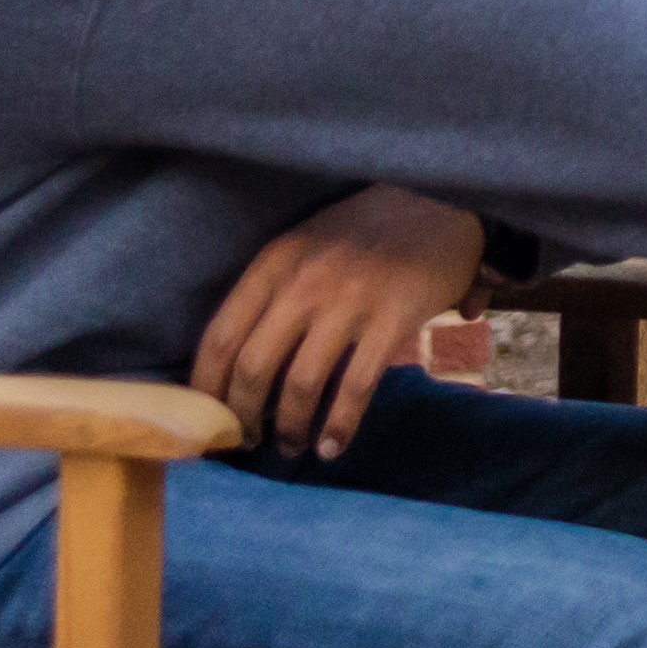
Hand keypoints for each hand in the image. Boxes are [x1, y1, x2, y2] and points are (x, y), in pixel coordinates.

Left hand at [194, 183, 485, 461]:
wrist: (439, 200)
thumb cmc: (363, 232)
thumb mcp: (304, 246)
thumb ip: (271, 294)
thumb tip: (235, 370)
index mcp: (275, 262)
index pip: (220, 337)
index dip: (207, 388)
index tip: (208, 419)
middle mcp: (304, 281)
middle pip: (254, 367)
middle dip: (243, 417)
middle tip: (248, 441)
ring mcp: (351, 299)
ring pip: (302, 383)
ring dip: (290, 428)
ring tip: (291, 447)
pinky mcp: (394, 317)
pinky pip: (357, 385)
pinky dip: (339, 425)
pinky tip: (332, 447)